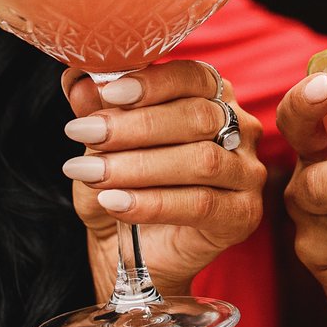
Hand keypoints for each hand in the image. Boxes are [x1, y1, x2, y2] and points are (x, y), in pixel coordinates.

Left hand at [61, 60, 265, 296]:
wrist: (131, 250)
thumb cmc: (123, 183)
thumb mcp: (101, 143)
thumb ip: (95, 109)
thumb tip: (79, 81)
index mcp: (213, 95)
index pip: (193, 76)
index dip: (153, 83)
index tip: (110, 93)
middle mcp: (240, 127)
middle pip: (198, 116)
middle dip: (136, 125)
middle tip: (84, 132)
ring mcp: (247, 172)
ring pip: (202, 160)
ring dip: (140, 165)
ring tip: (92, 172)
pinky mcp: (243, 215)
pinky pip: (201, 204)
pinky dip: (152, 202)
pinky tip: (114, 202)